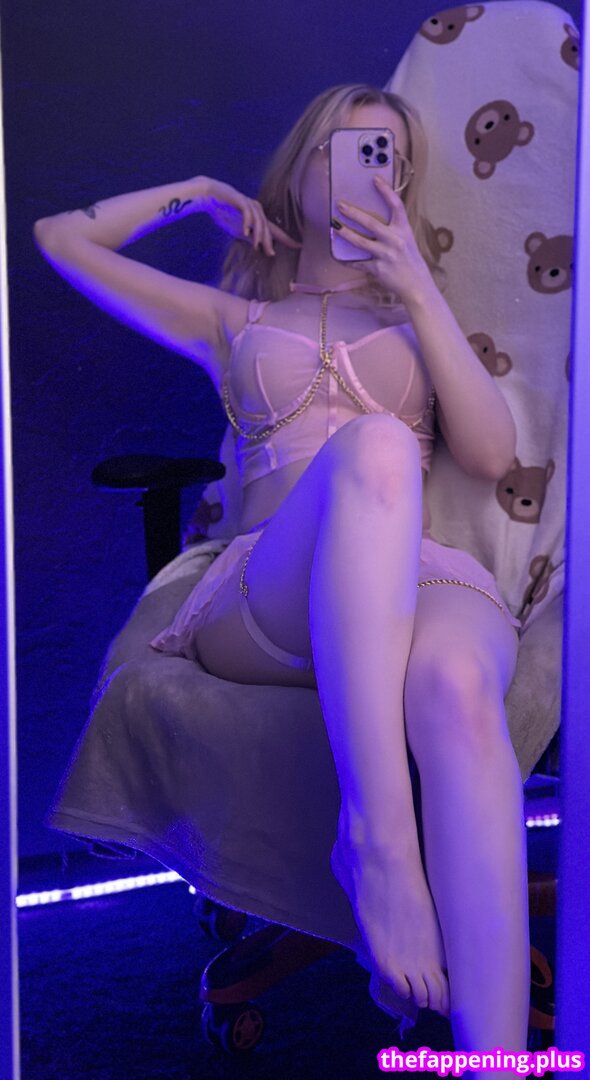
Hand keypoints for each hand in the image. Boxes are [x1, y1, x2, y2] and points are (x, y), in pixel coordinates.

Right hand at [198, 177, 301, 255]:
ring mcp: (249, 204)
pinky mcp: (240, 200)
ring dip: (258, 234)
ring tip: (256, 245)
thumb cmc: (224, 212)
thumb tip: (260, 247)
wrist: (210, 196)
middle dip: (269, 241)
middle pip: (267, 227)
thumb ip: (250, 236)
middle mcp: (257, 209)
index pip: (274, 230)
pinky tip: (246, 232)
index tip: (299, 246)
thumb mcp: (238, 229)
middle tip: (270, 253)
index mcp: (258, 217)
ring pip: (259, 221)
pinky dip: (247, 223)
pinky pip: (247, 212)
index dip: (286, 238)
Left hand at [332, 176, 431, 303]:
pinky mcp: (378, 269)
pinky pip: (358, 262)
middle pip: (371, 223)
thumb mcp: (406, 240)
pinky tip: (338, 255)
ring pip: (360, 242)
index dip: (386, 191)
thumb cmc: (409, 260)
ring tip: (334, 226)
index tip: (375, 179)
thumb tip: (370, 219)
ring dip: (345, 233)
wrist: (416, 284)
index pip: (396, 205)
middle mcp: (395, 240)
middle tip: (340, 205)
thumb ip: (393, 229)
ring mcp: (386, 255)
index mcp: (404, 230)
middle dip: (353, 213)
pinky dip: (347, 259)